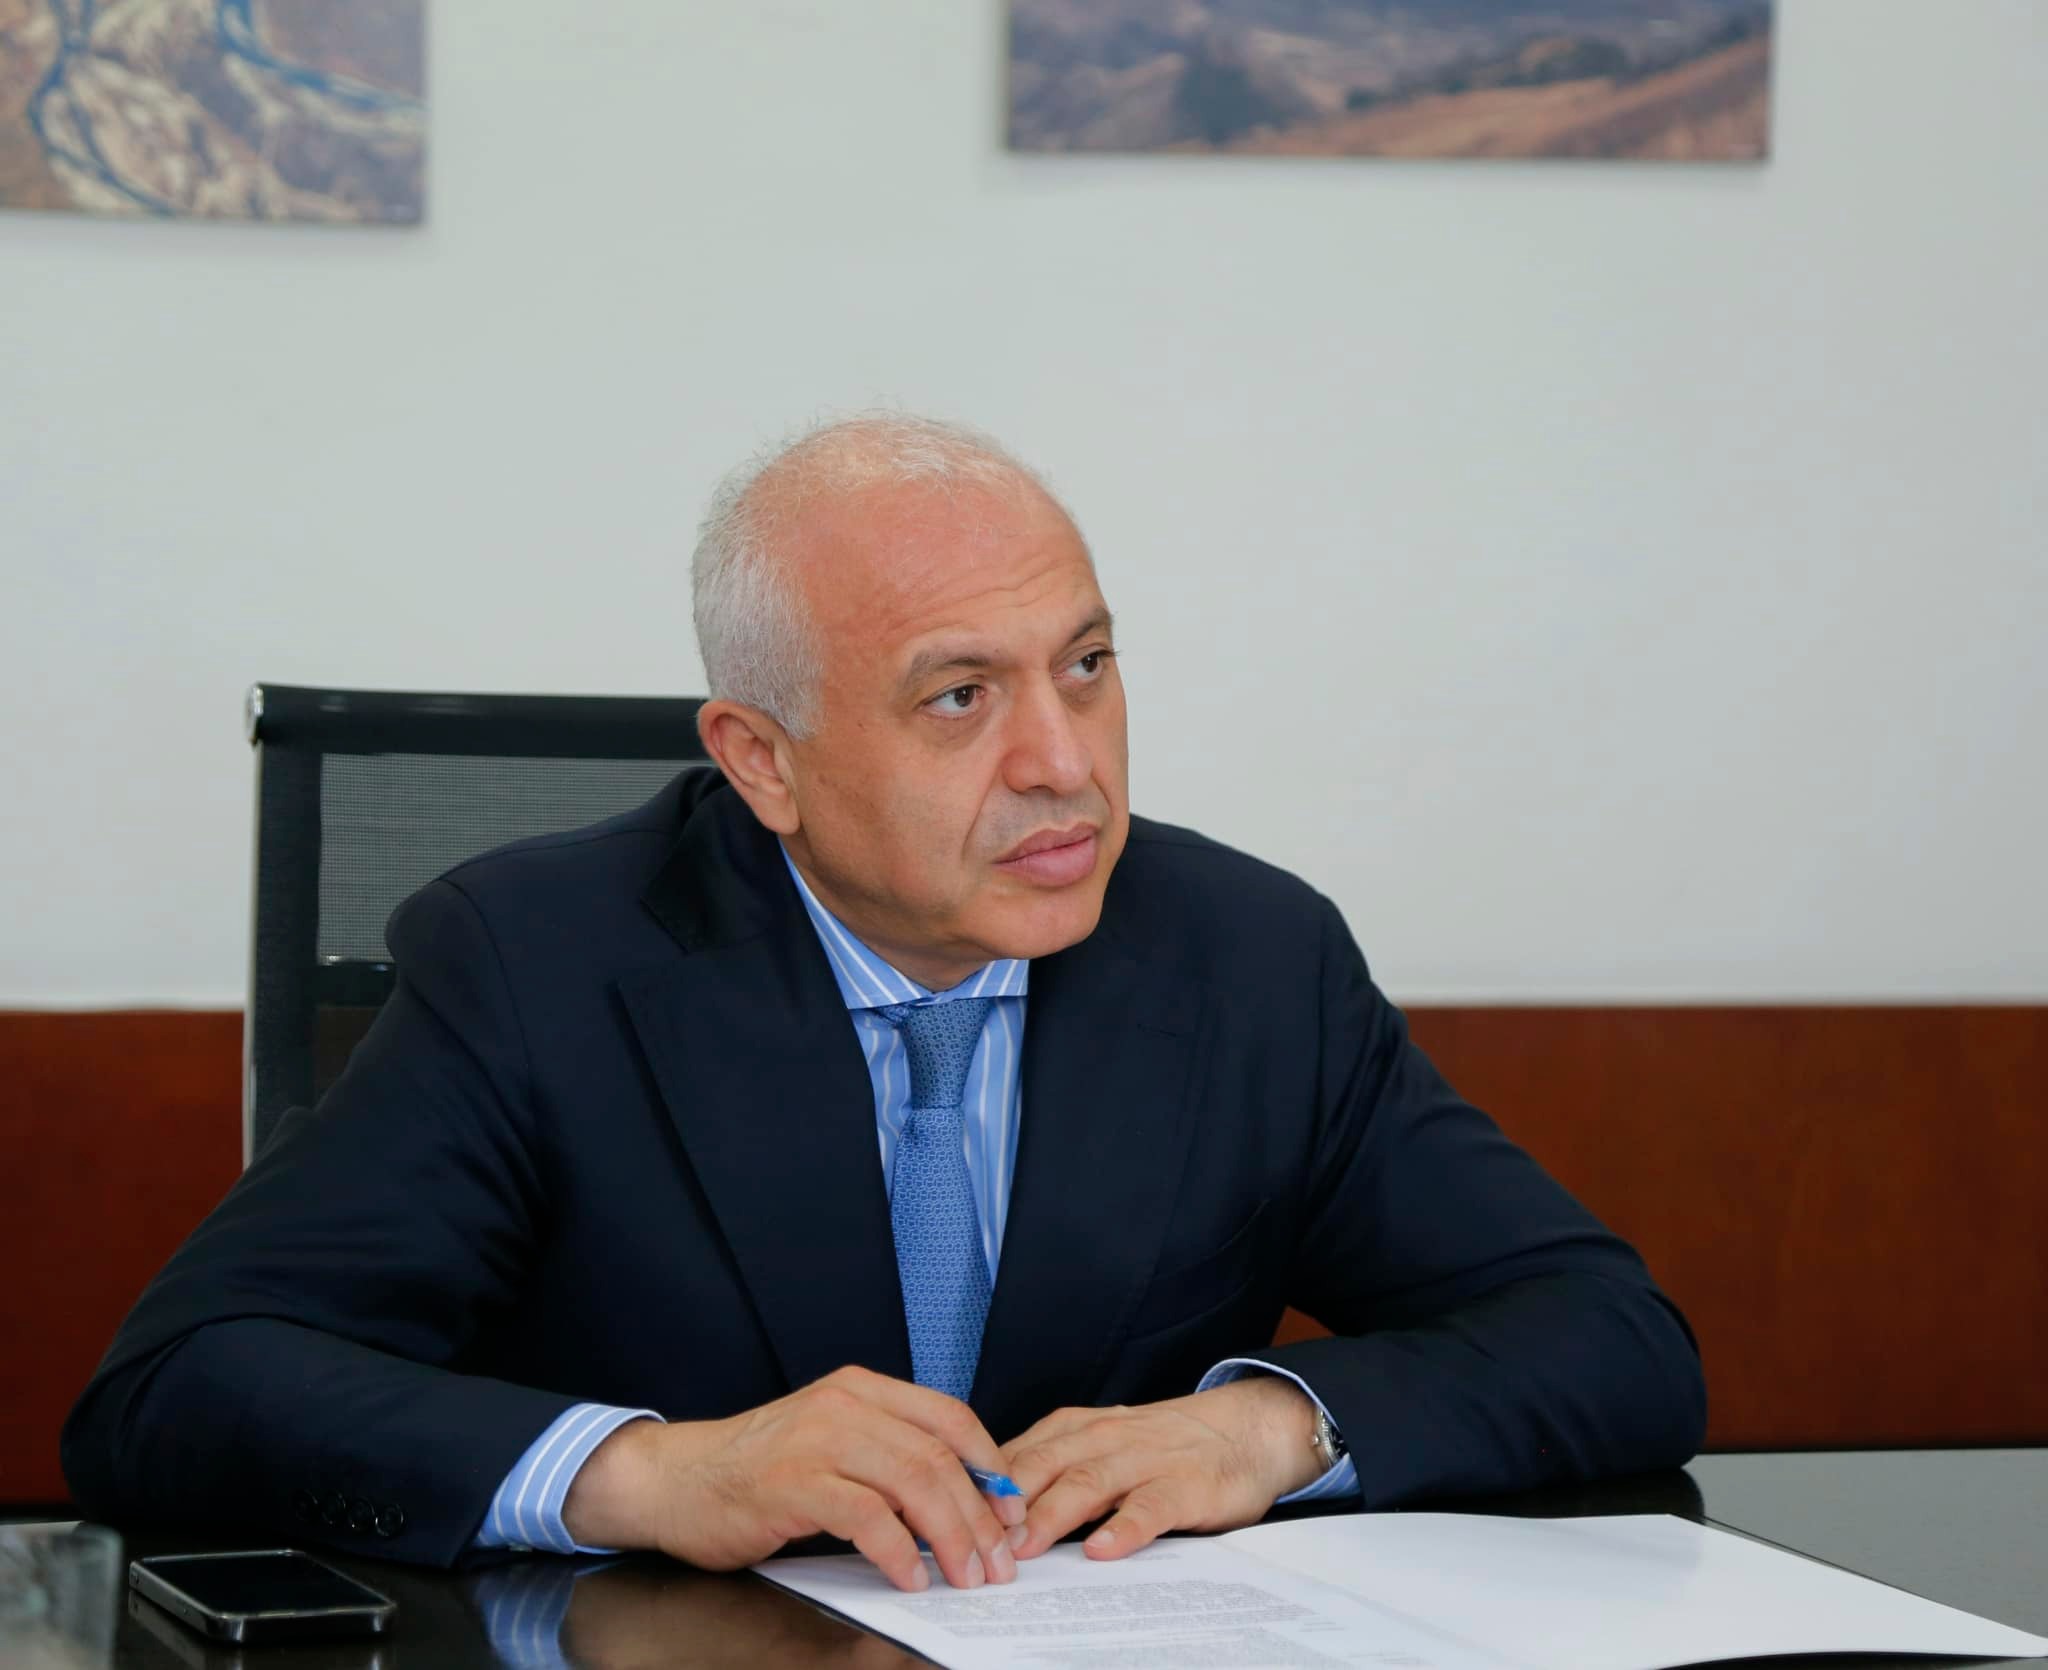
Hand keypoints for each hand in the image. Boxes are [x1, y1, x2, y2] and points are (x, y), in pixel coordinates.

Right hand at [562, 1366, 1025, 1591]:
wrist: (675, 1479)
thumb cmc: (757, 1471)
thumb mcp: (831, 1444)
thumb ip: (885, 1457)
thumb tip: (958, 1504)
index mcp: (862, 1389)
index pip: (950, 1418)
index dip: (990, 1467)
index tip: (1012, 1513)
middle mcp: (845, 1404)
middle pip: (939, 1456)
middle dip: (979, 1515)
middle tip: (998, 1562)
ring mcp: (819, 1439)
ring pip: (912, 1482)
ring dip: (950, 1536)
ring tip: (967, 1575)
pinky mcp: (794, 1482)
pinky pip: (867, 1516)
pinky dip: (898, 1551)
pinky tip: (910, 1578)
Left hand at [1001, 1377, 1323, 1560]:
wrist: (1243, 1430)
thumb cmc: (1158, 1446)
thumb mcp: (1096, 1446)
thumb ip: (1047, 1470)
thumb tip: (979, 1509)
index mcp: (1074, 1429)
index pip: (1014, 1455)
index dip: (977, 1488)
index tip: (944, 1518)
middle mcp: (1103, 1437)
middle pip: (1042, 1466)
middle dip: (1003, 1504)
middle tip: (971, 1539)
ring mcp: (1144, 1460)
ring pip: (1088, 1483)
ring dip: (1050, 1515)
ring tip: (1021, 1547)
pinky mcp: (1184, 1485)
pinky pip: (1150, 1507)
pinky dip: (1124, 1528)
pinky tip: (1103, 1549)